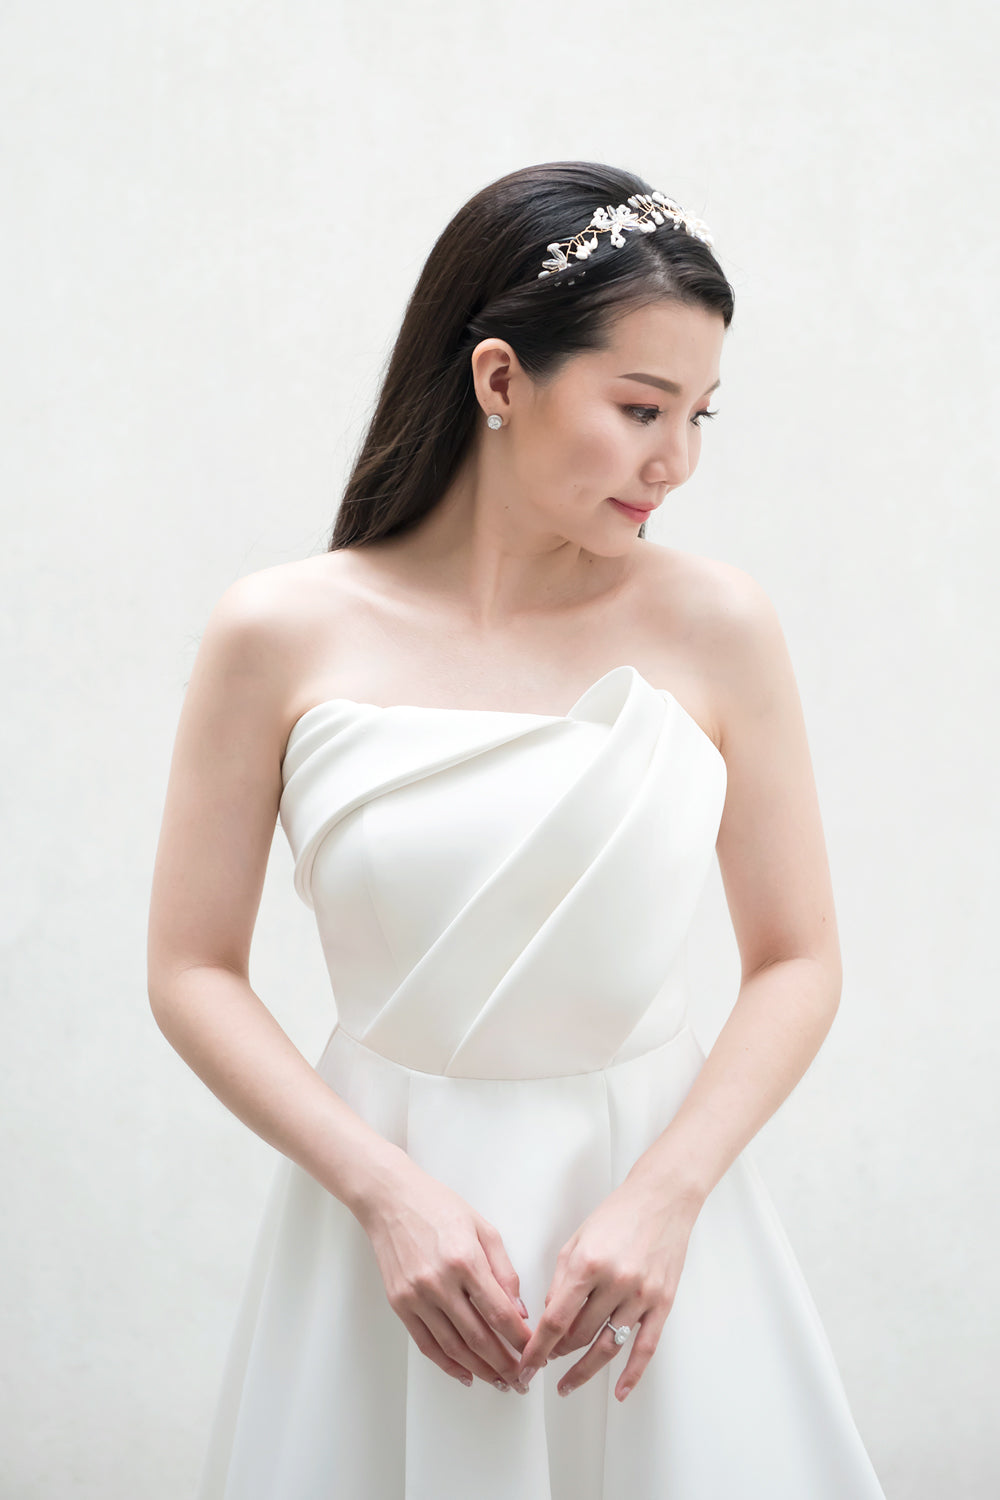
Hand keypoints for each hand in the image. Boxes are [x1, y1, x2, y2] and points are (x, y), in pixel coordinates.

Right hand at [358, 1158, 534, 1391]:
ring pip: (453, 1347)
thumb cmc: (438, 1206)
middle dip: (505, 1363)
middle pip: (478, 1337)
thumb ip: (504, 1270)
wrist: (391, 1199)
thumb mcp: (483, 1228)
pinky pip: (426, 1344)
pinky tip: (466, 1374)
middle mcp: (439, 1282)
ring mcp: (416, 1296)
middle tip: (522, 1379)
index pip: (499, 1312)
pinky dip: (448, 1364)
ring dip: (480, 1370)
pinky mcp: (400, 1303)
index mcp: (465, 1260)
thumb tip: (518, 1311)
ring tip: (500, 1382)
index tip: (535, 1351)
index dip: (520, 1339)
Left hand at [513, 1169, 699, 1401]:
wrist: (661, 1198)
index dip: (537, 1348)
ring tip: (568, 1384)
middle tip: (544, 1365)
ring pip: (608, 1346)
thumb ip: (561, 1281)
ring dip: (584, 1370)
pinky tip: (618, 1391)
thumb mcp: (577, 1241)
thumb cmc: (617, 1216)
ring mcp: (641, 1294)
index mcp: (587, 1264)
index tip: (526, 1365)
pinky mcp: (662, 1303)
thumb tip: (549, 1319)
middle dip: (557, 1354)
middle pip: (579, 1335)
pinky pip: (645, 1347)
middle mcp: (614, 1282)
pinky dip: (632, 1374)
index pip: (555, 1319)